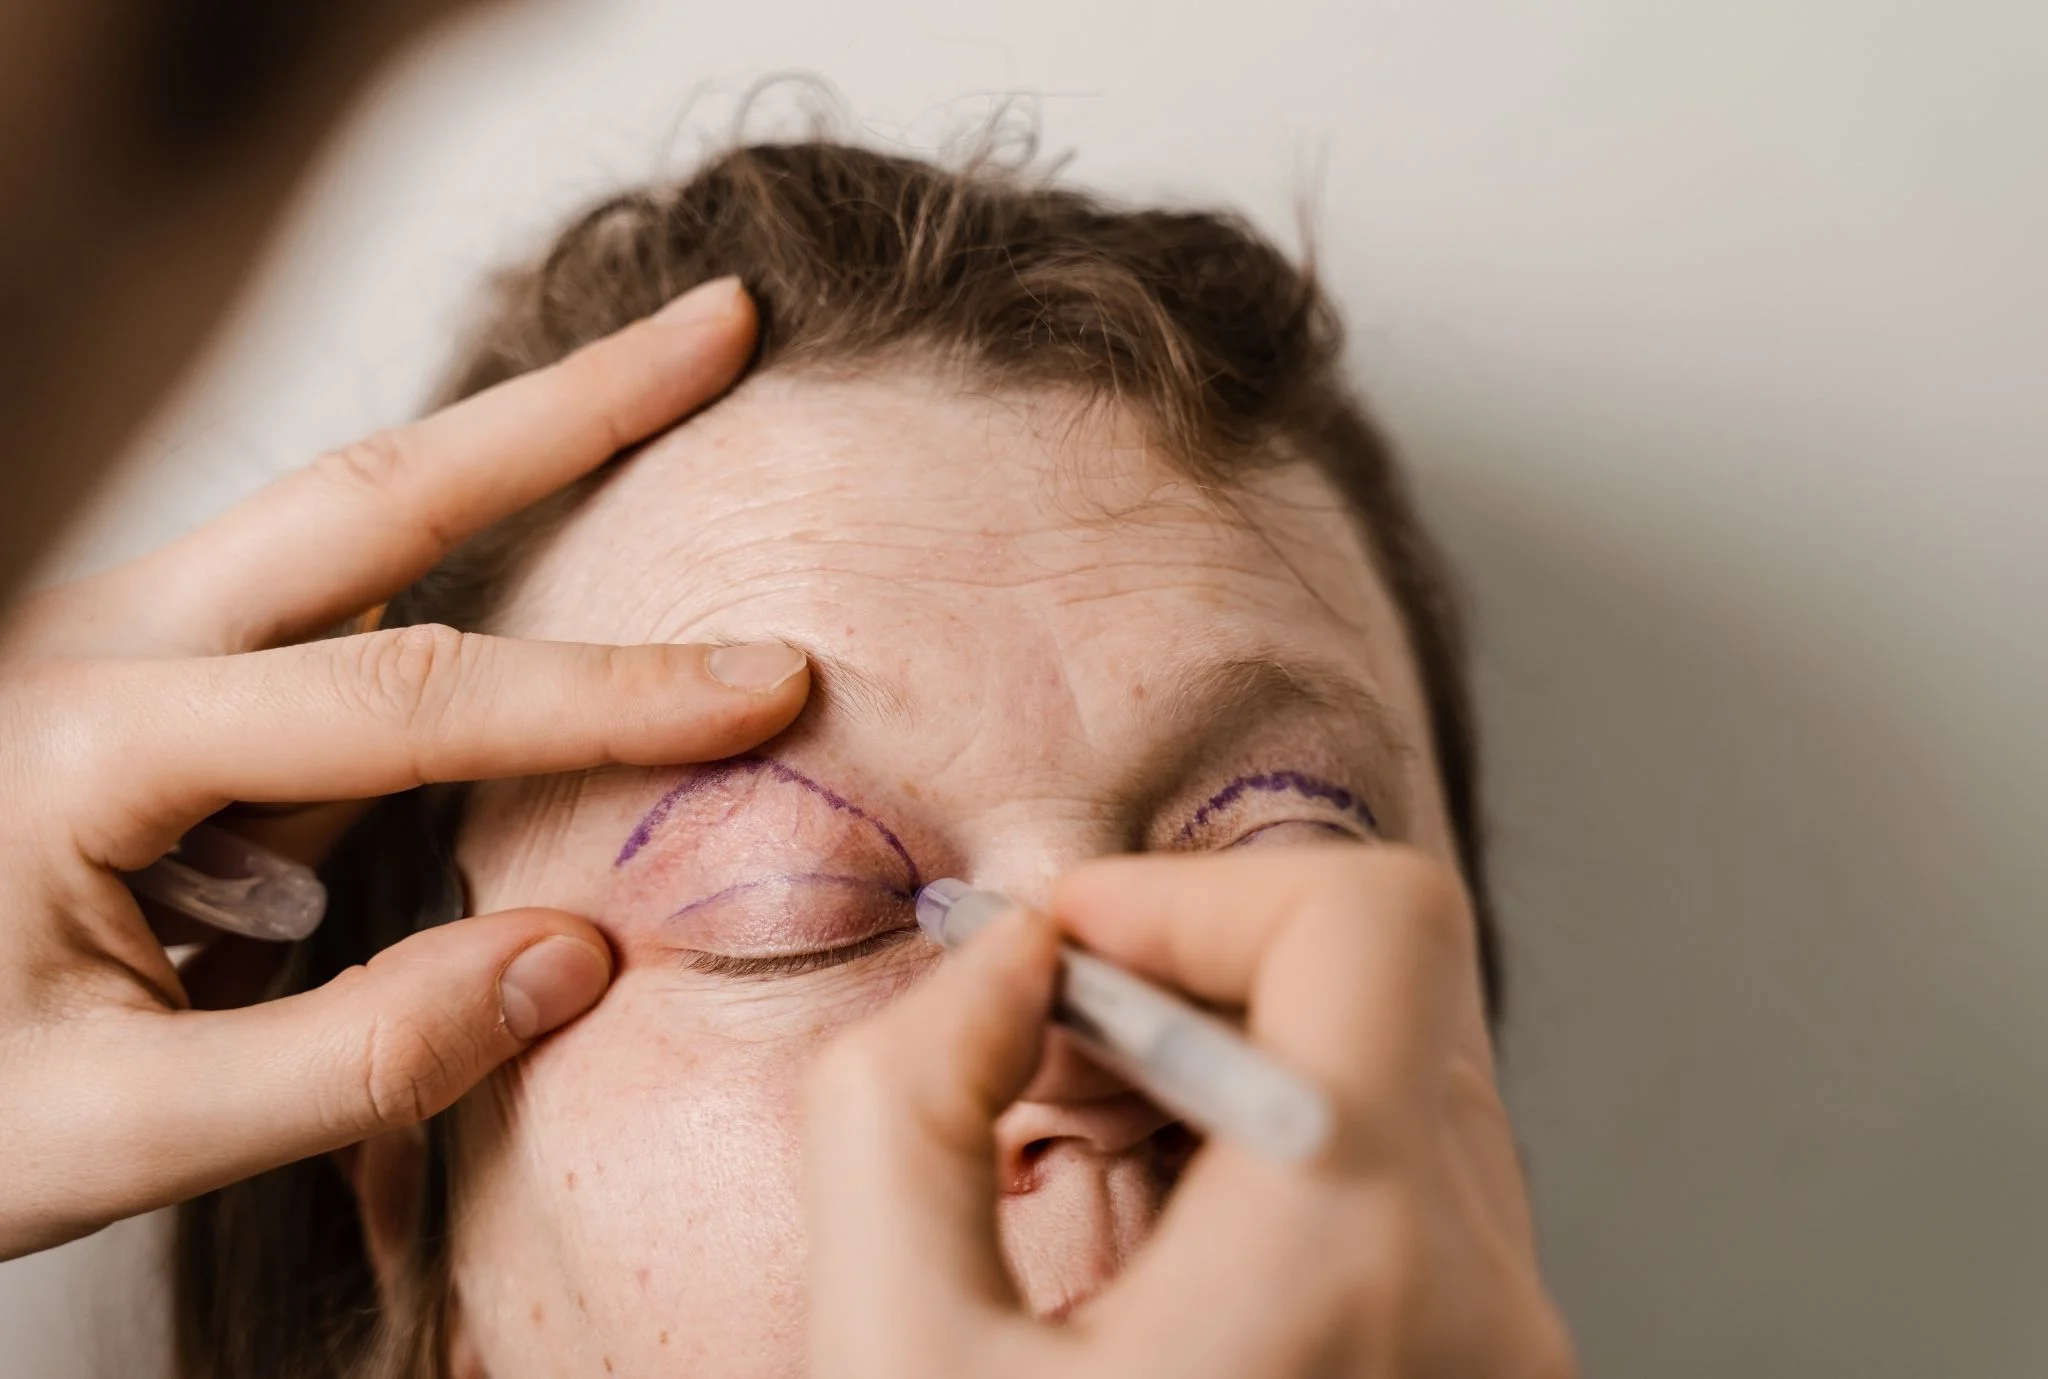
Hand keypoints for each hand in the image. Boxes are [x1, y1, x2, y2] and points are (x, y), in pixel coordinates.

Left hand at [0, 277, 807, 1259]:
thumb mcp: (105, 1133)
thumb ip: (348, 1058)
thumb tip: (579, 956)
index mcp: (85, 744)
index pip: (405, 698)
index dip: (607, 693)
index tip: (769, 686)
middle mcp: (106, 647)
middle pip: (378, 494)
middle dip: (571, 406)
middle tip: (726, 323)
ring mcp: (128, 646)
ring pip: (360, 519)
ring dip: (527, 441)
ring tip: (679, 371)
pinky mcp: (159, 680)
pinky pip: (337, 598)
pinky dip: (469, 544)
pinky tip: (559, 515)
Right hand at [802, 846, 1575, 1378]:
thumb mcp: (886, 1356)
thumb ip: (906, 1099)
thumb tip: (1003, 960)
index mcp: (1352, 1262)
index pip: (1369, 916)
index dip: (1189, 888)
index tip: (1055, 961)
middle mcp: (1481, 1303)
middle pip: (1377, 989)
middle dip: (1182, 978)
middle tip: (1036, 1058)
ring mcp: (1503, 1357)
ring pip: (1391, 1081)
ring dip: (1219, 1069)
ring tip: (1071, 1161)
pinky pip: (1402, 1187)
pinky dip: (1267, 1158)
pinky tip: (1142, 1244)